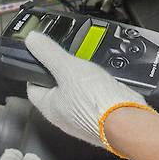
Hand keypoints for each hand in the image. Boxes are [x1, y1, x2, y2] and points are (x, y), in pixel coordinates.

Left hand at [25, 32, 154, 155]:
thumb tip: (32, 40)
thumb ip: (48, 53)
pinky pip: (95, 95)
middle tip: (65, 56)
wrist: (126, 119)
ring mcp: (85, 115)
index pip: (33, 88)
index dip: (34, 71)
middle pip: (57, 89)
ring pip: (77, 92)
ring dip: (82, 77)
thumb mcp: (67, 68)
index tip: (39, 59)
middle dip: (61, 72)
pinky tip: (102, 76)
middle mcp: (65, 115)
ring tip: (85, 63)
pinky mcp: (102, 113)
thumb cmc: (94, 102)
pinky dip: (98, 84)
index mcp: (50, 107)